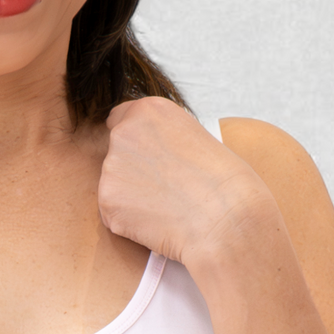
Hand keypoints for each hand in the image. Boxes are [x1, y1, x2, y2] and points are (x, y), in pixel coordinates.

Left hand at [97, 98, 275, 268]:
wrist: (226, 219)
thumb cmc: (224, 182)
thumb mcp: (195, 137)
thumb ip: (162, 137)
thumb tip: (146, 153)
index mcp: (148, 110)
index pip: (120, 120)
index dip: (137, 144)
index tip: (152, 160)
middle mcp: (123, 133)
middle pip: (115, 154)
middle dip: (132, 172)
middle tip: (166, 190)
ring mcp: (112, 168)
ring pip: (114, 186)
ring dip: (132, 199)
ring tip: (168, 207)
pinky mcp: (107, 201)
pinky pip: (114, 214)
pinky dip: (130, 223)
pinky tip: (159, 223)